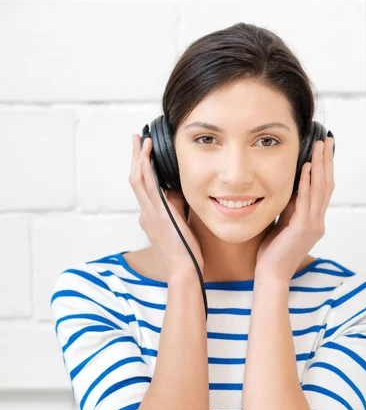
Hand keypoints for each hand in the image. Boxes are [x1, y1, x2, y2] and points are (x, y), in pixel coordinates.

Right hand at [129, 134, 203, 280]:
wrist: (184, 271)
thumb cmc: (186, 254)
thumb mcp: (180, 226)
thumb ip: (177, 209)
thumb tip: (179, 193)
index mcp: (151, 217)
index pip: (143, 188)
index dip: (142, 169)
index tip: (145, 154)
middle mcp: (147, 213)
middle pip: (135, 179)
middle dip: (135, 157)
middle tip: (137, 139)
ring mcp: (150, 213)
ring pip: (137, 179)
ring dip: (138, 157)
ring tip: (141, 139)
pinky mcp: (159, 214)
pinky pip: (148, 187)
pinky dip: (146, 168)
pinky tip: (147, 155)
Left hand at [254, 136, 334, 281]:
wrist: (271, 275)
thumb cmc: (272, 253)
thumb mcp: (282, 224)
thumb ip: (288, 208)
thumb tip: (289, 187)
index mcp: (314, 221)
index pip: (323, 189)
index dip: (325, 168)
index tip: (324, 149)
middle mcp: (318, 221)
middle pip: (327, 185)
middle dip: (327, 161)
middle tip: (328, 140)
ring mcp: (313, 225)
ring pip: (320, 189)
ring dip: (320, 165)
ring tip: (320, 146)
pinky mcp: (303, 228)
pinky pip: (306, 200)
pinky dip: (307, 182)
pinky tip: (306, 167)